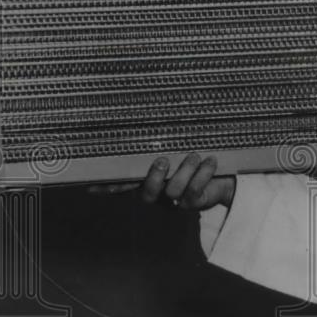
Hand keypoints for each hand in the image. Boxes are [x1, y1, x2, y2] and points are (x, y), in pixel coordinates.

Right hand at [88, 153, 235, 211]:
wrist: (226, 175)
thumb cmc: (196, 157)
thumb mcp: (178, 148)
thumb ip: (162, 141)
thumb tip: (150, 113)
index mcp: (148, 181)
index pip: (124, 186)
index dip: (108, 188)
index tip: (90, 187)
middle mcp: (160, 194)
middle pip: (147, 194)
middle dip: (154, 177)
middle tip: (162, 160)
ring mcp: (176, 201)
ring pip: (172, 191)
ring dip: (185, 170)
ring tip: (195, 155)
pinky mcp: (195, 203)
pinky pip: (194, 190)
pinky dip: (203, 173)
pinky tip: (210, 160)